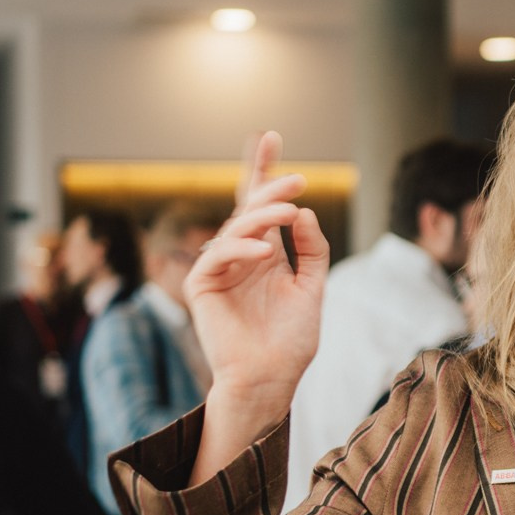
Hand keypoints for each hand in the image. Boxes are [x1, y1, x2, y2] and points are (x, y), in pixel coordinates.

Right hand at [185, 131, 330, 480]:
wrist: (271, 378)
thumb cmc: (290, 340)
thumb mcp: (312, 287)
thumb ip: (311, 250)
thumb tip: (304, 212)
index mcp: (263, 255)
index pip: (261, 205)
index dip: (263, 171)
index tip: (271, 136)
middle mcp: (240, 257)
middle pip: (248, 208)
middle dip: (270, 186)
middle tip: (298, 179)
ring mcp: (219, 270)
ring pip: (237, 228)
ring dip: (263, 216)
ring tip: (289, 213)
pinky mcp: (201, 287)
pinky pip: (218, 257)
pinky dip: (241, 250)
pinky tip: (264, 253)